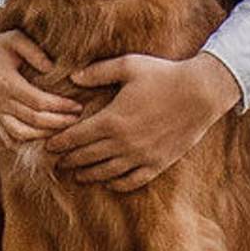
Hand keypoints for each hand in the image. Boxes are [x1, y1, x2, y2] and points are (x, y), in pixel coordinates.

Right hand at [0, 36, 74, 157]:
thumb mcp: (16, 39)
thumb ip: (35, 52)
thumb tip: (52, 68)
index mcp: (7, 82)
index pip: (38, 101)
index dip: (60, 106)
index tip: (77, 106)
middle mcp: (0, 102)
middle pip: (33, 120)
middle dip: (59, 122)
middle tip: (77, 119)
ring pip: (21, 135)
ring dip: (45, 136)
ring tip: (64, 130)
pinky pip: (9, 140)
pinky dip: (26, 145)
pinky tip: (43, 141)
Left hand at [55, 45, 240, 194]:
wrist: (200, 93)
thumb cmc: (163, 75)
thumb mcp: (129, 65)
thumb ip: (99, 72)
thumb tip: (74, 77)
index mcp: (113, 119)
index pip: (77, 136)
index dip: (60, 143)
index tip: (49, 146)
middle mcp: (123, 143)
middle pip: (87, 157)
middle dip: (69, 160)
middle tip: (57, 163)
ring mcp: (140, 156)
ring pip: (106, 173)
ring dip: (88, 175)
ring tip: (77, 175)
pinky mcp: (157, 164)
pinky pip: (131, 181)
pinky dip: (116, 184)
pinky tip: (109, 182)